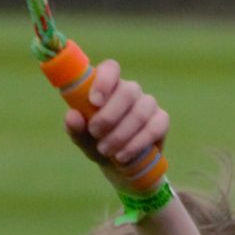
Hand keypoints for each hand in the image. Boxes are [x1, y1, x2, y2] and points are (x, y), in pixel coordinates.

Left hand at [61, 60, 167, 187]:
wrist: (118, 166)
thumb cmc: (97, 143)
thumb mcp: (82, 138)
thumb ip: (75, 127)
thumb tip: (72, 116)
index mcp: (108, 86)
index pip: (111, 68)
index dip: (104, 81)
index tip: (94, 102)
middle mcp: (130, 91)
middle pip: (127, 92)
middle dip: (109, 116)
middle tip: (95, 134)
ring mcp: (148, 104)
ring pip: (140, 112)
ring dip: (121, 135)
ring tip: (106, 151)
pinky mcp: (161, 120)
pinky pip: (154, 127)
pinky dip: (136, 144)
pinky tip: (122, 156)